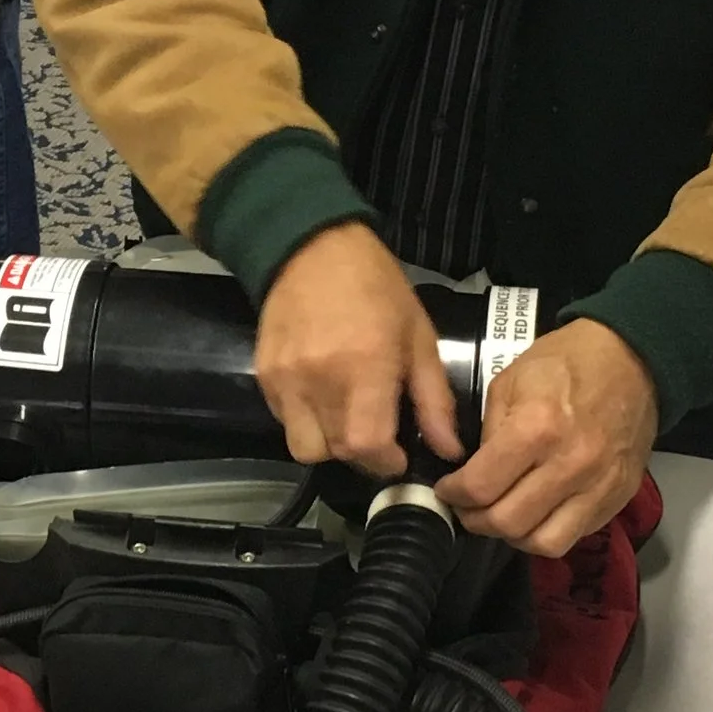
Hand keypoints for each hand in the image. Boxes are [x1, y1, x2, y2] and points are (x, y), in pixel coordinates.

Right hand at [254, 223, 463, 477]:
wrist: (312, 248)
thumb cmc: (377, 288)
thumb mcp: (419, 339)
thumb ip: (434, 400)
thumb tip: (448, 451)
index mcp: (364, 368)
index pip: (366, 446)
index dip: (386, 463)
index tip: (399, 457)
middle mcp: (318, 380)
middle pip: (336, 452)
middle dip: (363, 456)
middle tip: (379, 439)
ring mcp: (285, 380)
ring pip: (304, 447)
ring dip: (329, 446)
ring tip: (345, 420)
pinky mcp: (264, 376)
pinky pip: (284, 422)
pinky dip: (306, 422)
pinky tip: (322, 396)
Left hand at [438, 320, 656, 556]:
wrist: (631, 359)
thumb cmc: (566, 362)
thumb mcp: (509, 382)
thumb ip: (488, 432)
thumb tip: (472, 472)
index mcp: (537, 428)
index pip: (480, 486)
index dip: (453, 495)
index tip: (447, 490)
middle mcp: (570, 464)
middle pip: (508, 523)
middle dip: (476, 520)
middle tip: (468, 508)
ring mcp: (599, 486)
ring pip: (544, 543)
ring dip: (513, 536)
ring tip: (502, 515)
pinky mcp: (618, 497)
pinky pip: (575, 535)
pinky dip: (548, 531)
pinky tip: (536, 512)